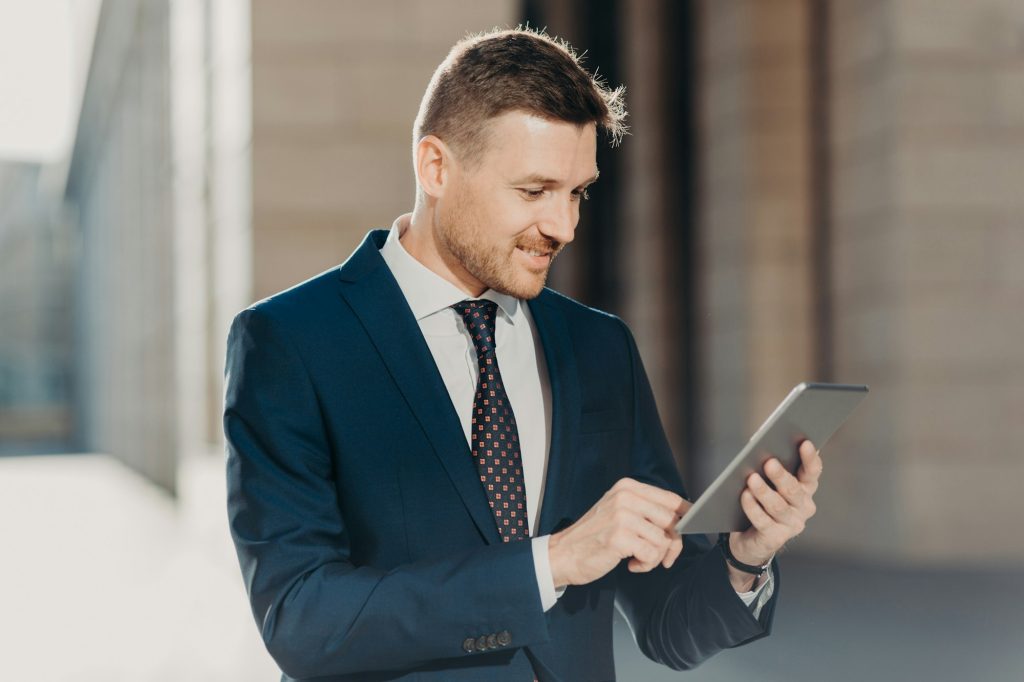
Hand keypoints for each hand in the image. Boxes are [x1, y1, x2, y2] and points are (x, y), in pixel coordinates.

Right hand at [548, 478, 691, 588]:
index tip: (688, 528)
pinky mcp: (620, 536)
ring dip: (655, 558)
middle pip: (672, 520)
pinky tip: (630, 564)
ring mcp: (622, 515)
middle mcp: (626, 496)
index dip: (685, 516)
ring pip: (664, 540)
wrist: (563, 554)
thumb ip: (647, 511)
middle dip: (672, 544)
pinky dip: (645, 565)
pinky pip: (652, 554)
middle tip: (660, 557)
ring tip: (637, 559)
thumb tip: (684, 518)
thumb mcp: (619, 512)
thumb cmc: (594, 537)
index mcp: (628, 487)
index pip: (671, 499)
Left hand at [727, 439, 820, 577]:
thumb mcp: (770, 484)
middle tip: (769, 462)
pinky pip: (763, 521)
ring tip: (752, 479)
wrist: (752, 539)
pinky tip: (745, 496)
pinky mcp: (776, 537)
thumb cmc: (762, 503)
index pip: (812, 472)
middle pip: (794, 490)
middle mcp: (803, 507)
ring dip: (764, 492)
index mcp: (805, 489)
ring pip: (778, 506)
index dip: (810, 458)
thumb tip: (761, 447)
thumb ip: (772, 468)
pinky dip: (752, 507)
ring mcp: (791, 524)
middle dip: (781, 476)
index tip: (805, 443)